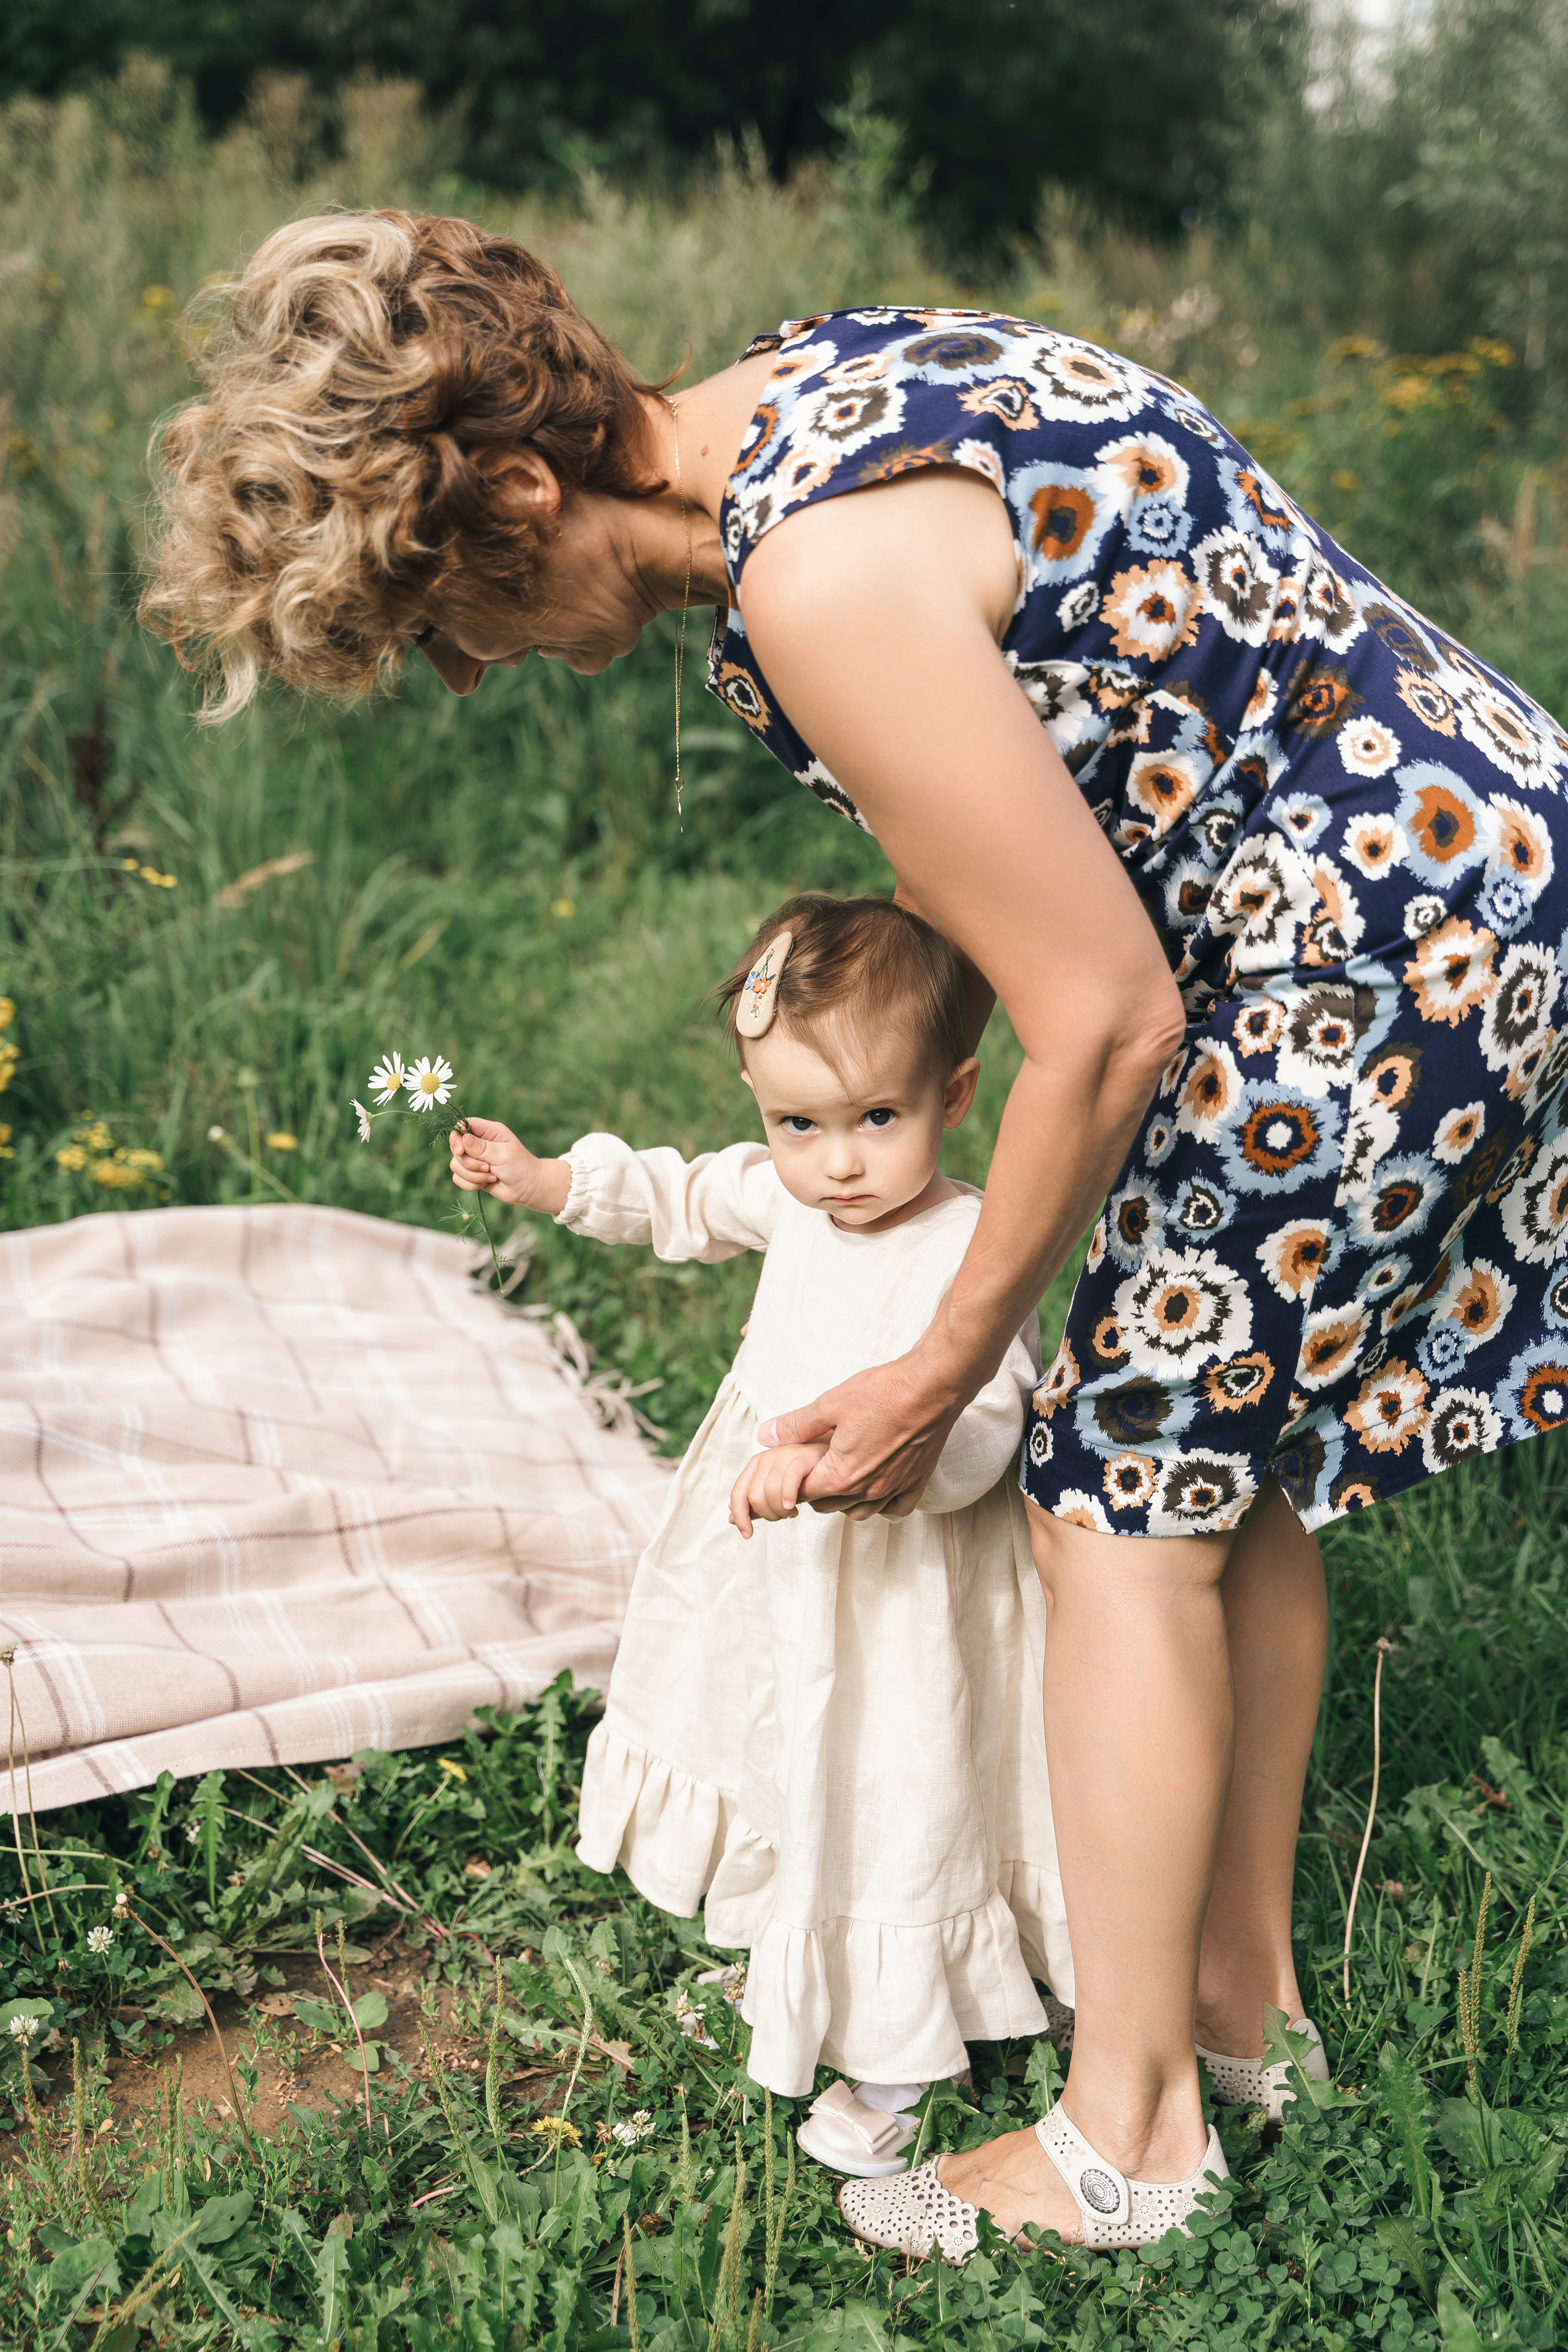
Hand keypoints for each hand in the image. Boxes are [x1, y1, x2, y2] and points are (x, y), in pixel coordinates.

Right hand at [449, 1117, 570, 1213]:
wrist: (527, 1188)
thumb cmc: (520, 1167)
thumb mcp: (503, 1154)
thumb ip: (482, 1147)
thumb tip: (463, 1139)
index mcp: (489, 1131)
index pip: (463, 1125)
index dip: (457, 1137)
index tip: (460, 1151)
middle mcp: (479, 1143)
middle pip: (456, 1148)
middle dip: (470, 1163)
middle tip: (489, 1168)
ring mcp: (474, 1159)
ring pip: (455, 1165)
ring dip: (473, 1176)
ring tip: (491, 1176)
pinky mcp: (471, 1174)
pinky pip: (458, 1179)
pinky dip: (470, 1184)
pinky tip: (486, 1183)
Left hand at [729, 1441, 830, 1537]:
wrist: (828, 1461)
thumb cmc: (802, 1478)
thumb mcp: (776, 1493)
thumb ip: (755, 1504)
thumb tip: (732, 1518)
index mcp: (755, 1465)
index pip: (738, 1494)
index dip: (741, 1517)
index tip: (748, 1534)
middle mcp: (766, 1458)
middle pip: (755, 1497)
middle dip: (769, 1515)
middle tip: (784, 1516)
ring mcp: (783, 1455)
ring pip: (771, 1492)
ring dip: (782, 1510)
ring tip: (793, 1510)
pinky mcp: (803, 1456)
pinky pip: (789, 1479)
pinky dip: (789, 1496)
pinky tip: (794, 1506)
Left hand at [756, 1349, 970, 1518]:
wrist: (932, 1386)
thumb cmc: (882, 1392)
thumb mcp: (830, 1404)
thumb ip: (796, 1425)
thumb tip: (766, 1435)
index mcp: (842, 1475)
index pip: (804, 1493)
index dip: (793, 1479)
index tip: (795, 1463)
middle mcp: (868, 1491)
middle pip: (828, 1505)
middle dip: (816, 1488)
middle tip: (816, 1462)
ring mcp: (894, 1488)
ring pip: (860, 1512)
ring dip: (846, 1500)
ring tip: (843, 1474)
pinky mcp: (917, 1482)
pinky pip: (896, 1509)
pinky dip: (884, 1505)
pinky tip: (878, 1487)